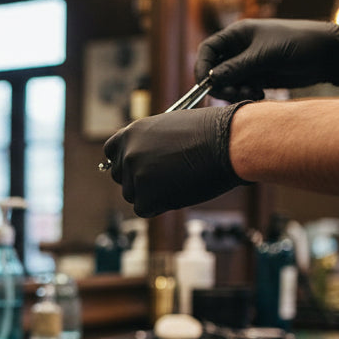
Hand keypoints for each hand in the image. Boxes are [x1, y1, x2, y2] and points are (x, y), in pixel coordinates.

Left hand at [101, 103, 249, 217]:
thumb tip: (146, 161)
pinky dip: (159, 206)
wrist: (227, 143)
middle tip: (163, 180)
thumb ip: (151, 144)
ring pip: (133, 195)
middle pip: (120, 177)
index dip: (124, 162)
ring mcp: (136, 175)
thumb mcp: (171, 128)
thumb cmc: (211, 133)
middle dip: (138, 181)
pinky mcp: (146, 196)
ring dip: (151, 194)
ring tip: (178, 181)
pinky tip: (178, 192)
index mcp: (133, 132)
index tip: (135, 168)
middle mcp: (129, 152)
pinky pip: (144, 209)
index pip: (112, 151)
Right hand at [196, 19, 338, 101]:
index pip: (208, 49)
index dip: (202, 66)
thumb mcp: (267, 54)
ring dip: (235, 92)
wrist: (329, 54)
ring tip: (254, 93)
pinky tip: (261, 94)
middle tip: (236, 93)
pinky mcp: (258, 77)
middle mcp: (240, 49)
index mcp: (238, 34)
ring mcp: (249, 64)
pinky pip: (241, 89)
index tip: (205, 84)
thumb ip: (238, 67)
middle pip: (215, 70)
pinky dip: (245, 95)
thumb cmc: (300, 43)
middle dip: (221, 84)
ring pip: (227, 83)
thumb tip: (211, 78)